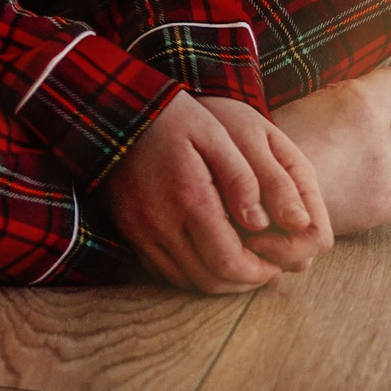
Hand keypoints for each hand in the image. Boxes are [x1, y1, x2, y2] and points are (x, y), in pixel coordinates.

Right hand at [100, 91, 329, 291]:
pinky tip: (204, 257)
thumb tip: (261, 224)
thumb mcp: (216, 135)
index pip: (229, 262)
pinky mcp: (126, 227)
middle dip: (242, 281)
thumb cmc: (172, 118)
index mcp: (189, 200)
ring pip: (184, 279)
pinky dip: (187, 273)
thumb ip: (243, 179)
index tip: (275, 265)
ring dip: (216, 281)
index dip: (258, 273)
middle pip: (208, 279)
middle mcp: (159, 222)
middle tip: (262, 269)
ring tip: (238, 265)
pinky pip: (159, 268)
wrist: (115, 108)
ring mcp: (138, 228)